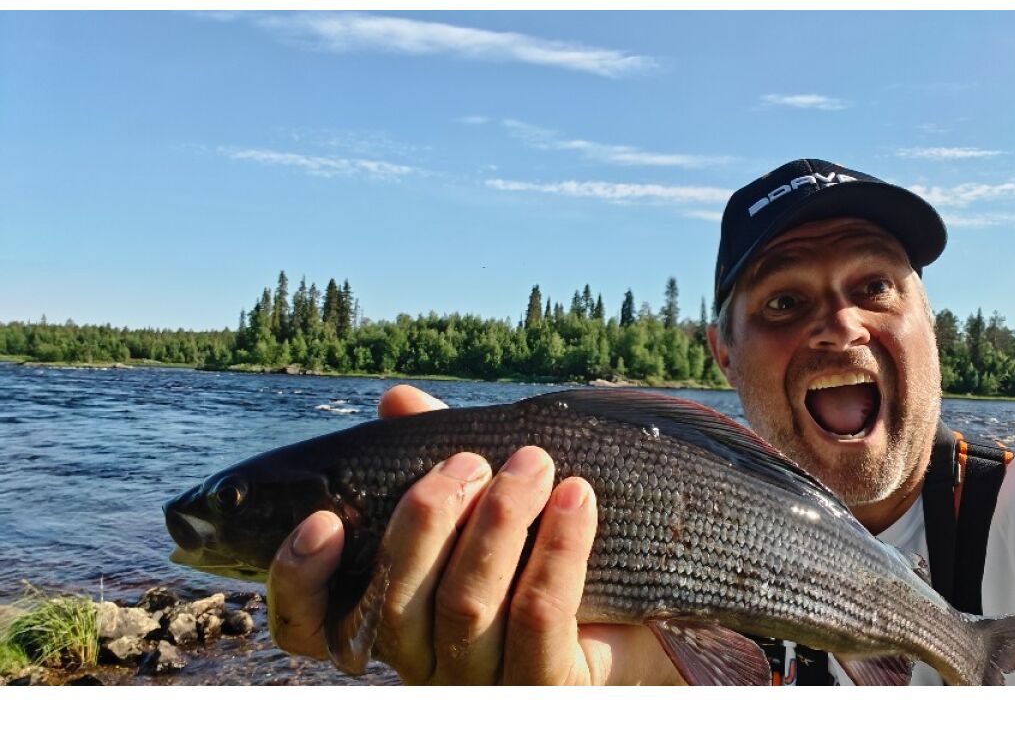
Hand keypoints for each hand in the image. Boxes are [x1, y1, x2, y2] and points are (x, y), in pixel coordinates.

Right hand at [267, 384, 682, 684]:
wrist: (637, 617)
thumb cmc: (541, 552)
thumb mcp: (487, 501)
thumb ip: (438, 456)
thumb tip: (398, 400)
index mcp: (395, 623)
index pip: (312, 628)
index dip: (303, 579)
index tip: (325, 516)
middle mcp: (425, 665)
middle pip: (395, 602)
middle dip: (428, 517)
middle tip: (470, 460)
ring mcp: (483, 685)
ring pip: (465, 606)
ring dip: (499, 520)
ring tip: (534, 462)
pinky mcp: (545, 689)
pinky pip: (538, 615)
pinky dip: (558, 546)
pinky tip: (579, 496)